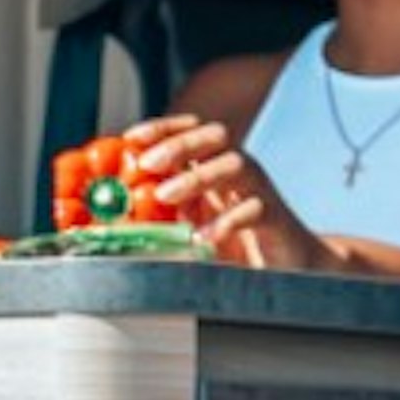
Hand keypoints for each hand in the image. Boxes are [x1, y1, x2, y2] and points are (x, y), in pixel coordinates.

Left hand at [117, 113, 331, 273]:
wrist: (287, 270)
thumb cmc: (233, 248)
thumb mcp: (189, 227)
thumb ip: (160, 216)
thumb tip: (112, 216)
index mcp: (214, 167)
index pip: (191, 131)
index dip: (163, 128)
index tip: (131, 137)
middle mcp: (237, 171)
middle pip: (214, 136)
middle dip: (178, 143)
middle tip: (147, 163)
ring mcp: (258, 191)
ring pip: (234, 165)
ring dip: (197, 177)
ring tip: (165, 196)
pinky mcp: (275, 218)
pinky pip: (253, 210)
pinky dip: (226, 222)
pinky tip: (203, 239)